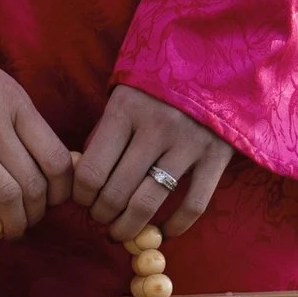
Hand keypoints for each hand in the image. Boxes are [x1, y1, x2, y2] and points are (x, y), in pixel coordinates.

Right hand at [0, 50, 72, 241]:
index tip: (55, 201)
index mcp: (15, 102)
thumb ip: (19, 118)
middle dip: (37, 213)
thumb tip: (45, 160)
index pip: (55, 157)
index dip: (62, 190)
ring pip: (4, 195)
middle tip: (29, 221)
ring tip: (7, 231)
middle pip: (33, 183)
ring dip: (12, 223)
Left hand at [73, 84, 231, 242]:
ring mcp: (189, 143)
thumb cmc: (159, 86)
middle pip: (116, 192)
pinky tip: (162, 233)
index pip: (92, 171)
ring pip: (149, 203)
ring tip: (121, 233)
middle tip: (100, 220)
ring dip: (129, 227)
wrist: (215, 62)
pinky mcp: (216, 156)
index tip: (82, 202)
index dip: (81, 197)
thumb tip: (84, 182)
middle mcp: (156, 127)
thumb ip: (105, 135)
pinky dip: (175, 227)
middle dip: (102, 216)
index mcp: (126, 110)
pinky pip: (193, 205)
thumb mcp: (125, 98)